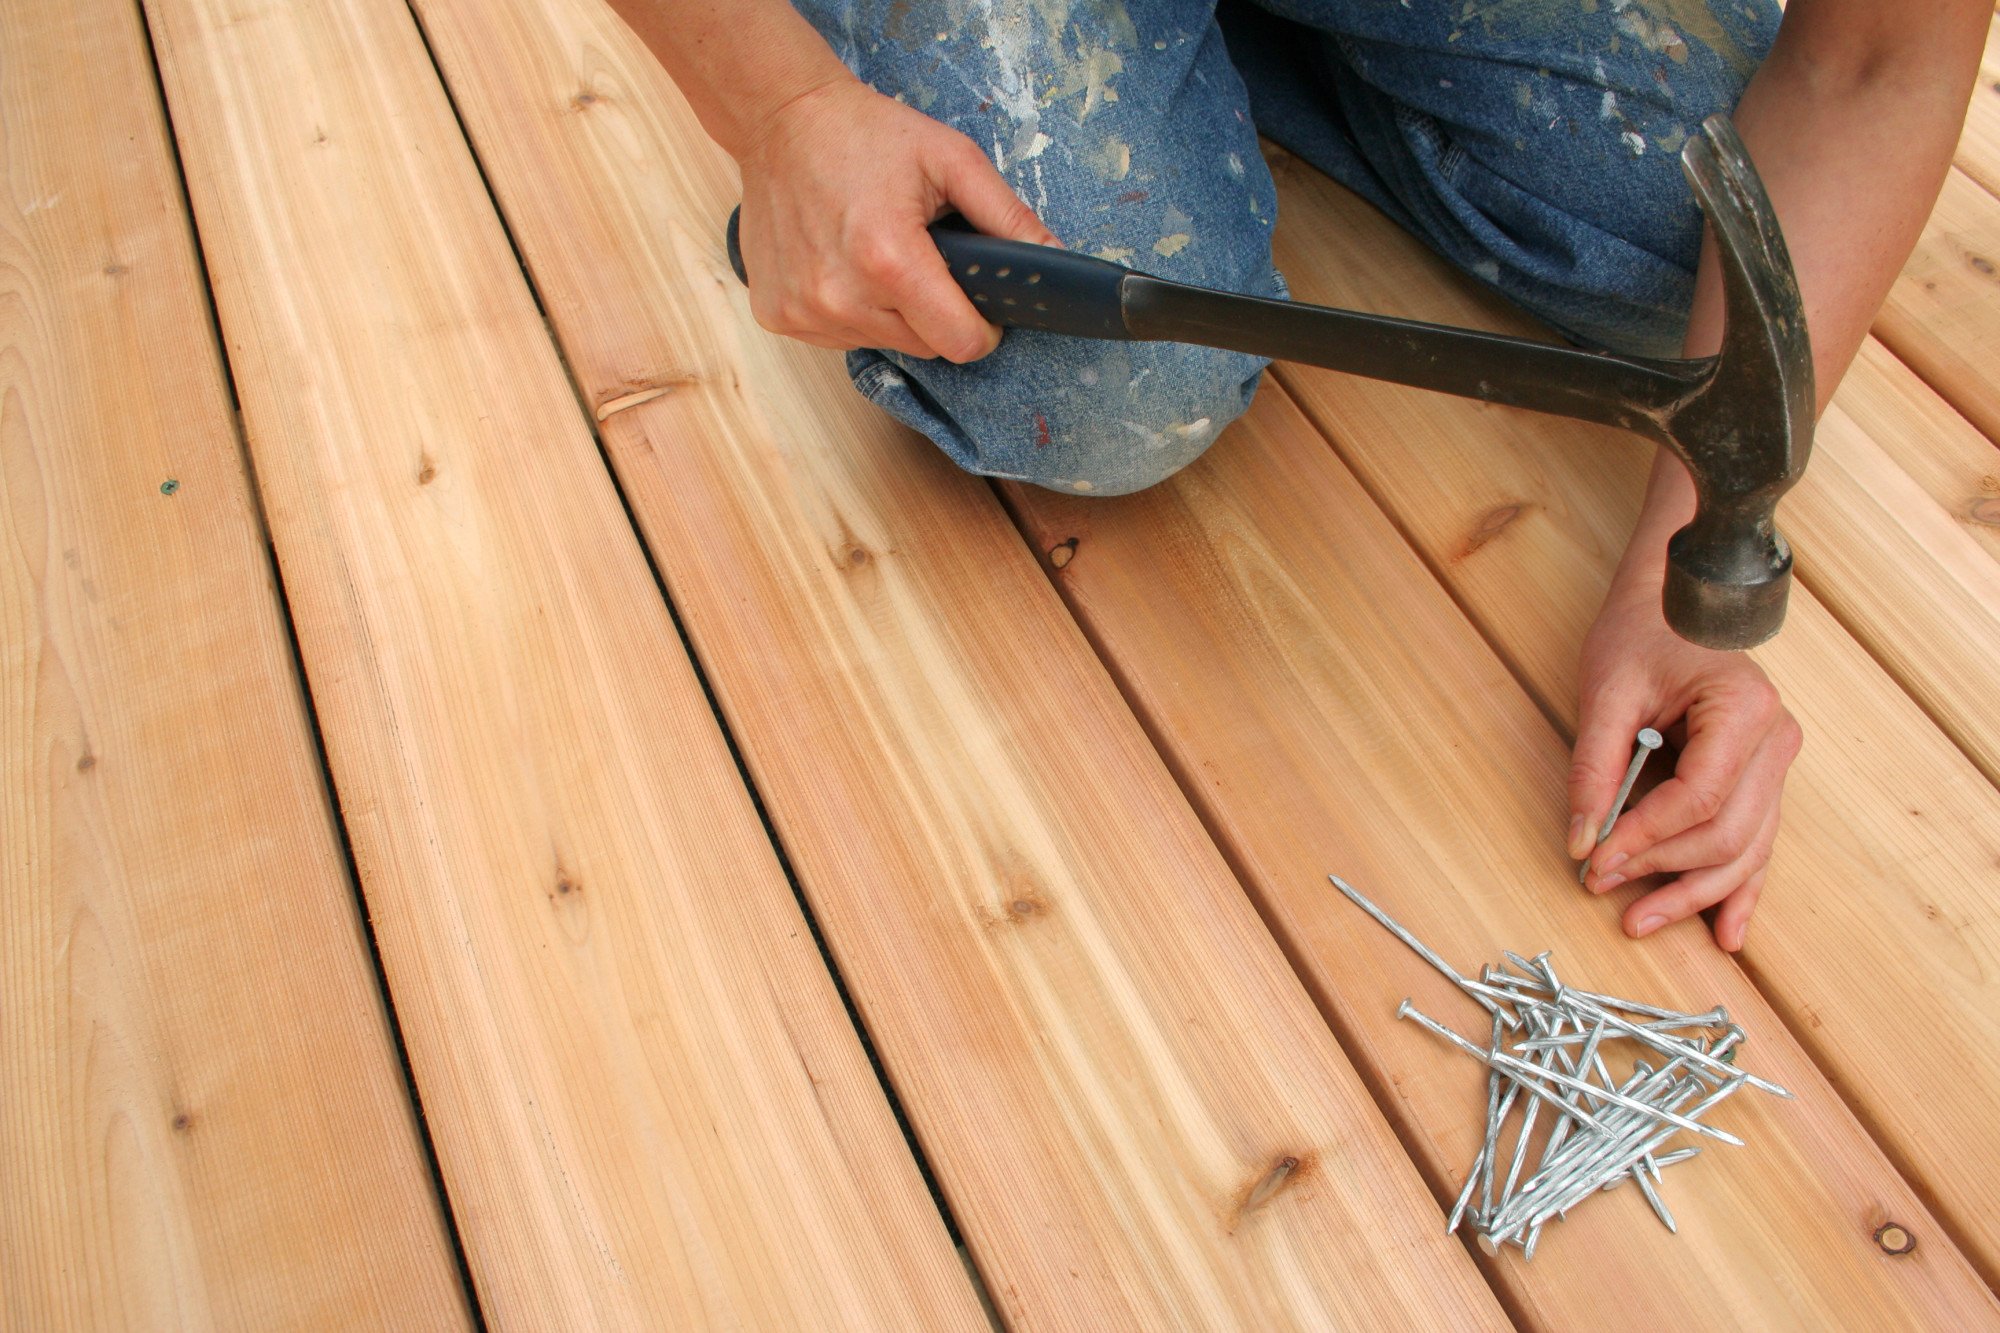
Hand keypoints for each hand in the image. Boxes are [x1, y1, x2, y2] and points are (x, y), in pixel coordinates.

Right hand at [735, 78, 1058, 362]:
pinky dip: (854, 310)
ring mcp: (805, 310)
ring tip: (878, 253)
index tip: (979, 304)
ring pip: (885, 343)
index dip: (982, 328)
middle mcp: (840, 296)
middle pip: (926, 346)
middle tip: (924, 257)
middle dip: (938, 312)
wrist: (781, 120)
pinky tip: (844, 263)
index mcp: (888, 258)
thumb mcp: (953, 160)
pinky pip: (843, 336)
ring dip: (894, 312)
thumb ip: (1008, 218)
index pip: (960, 343)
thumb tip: (1055, 261)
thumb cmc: (867, 134)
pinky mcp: (779, 315)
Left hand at [1567, 558, 1802, 951]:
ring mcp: (1776, 763)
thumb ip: (1595, 768)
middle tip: (1605, 890)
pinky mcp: (1763, 779)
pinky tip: (1726, 933)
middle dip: (1666, 872)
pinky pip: (1757, 844)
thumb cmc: (1643, 634)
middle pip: (1728, 833)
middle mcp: (1775, 740)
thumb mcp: (1606, 692)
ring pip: (1747, 849)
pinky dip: (1739, 889)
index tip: (1597, 862)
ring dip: (1695, 894)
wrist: (1676, 602)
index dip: (1647, 837)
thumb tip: (1582, 841)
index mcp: (1744, 709)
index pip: (1700, 797)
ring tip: (1642, 922)